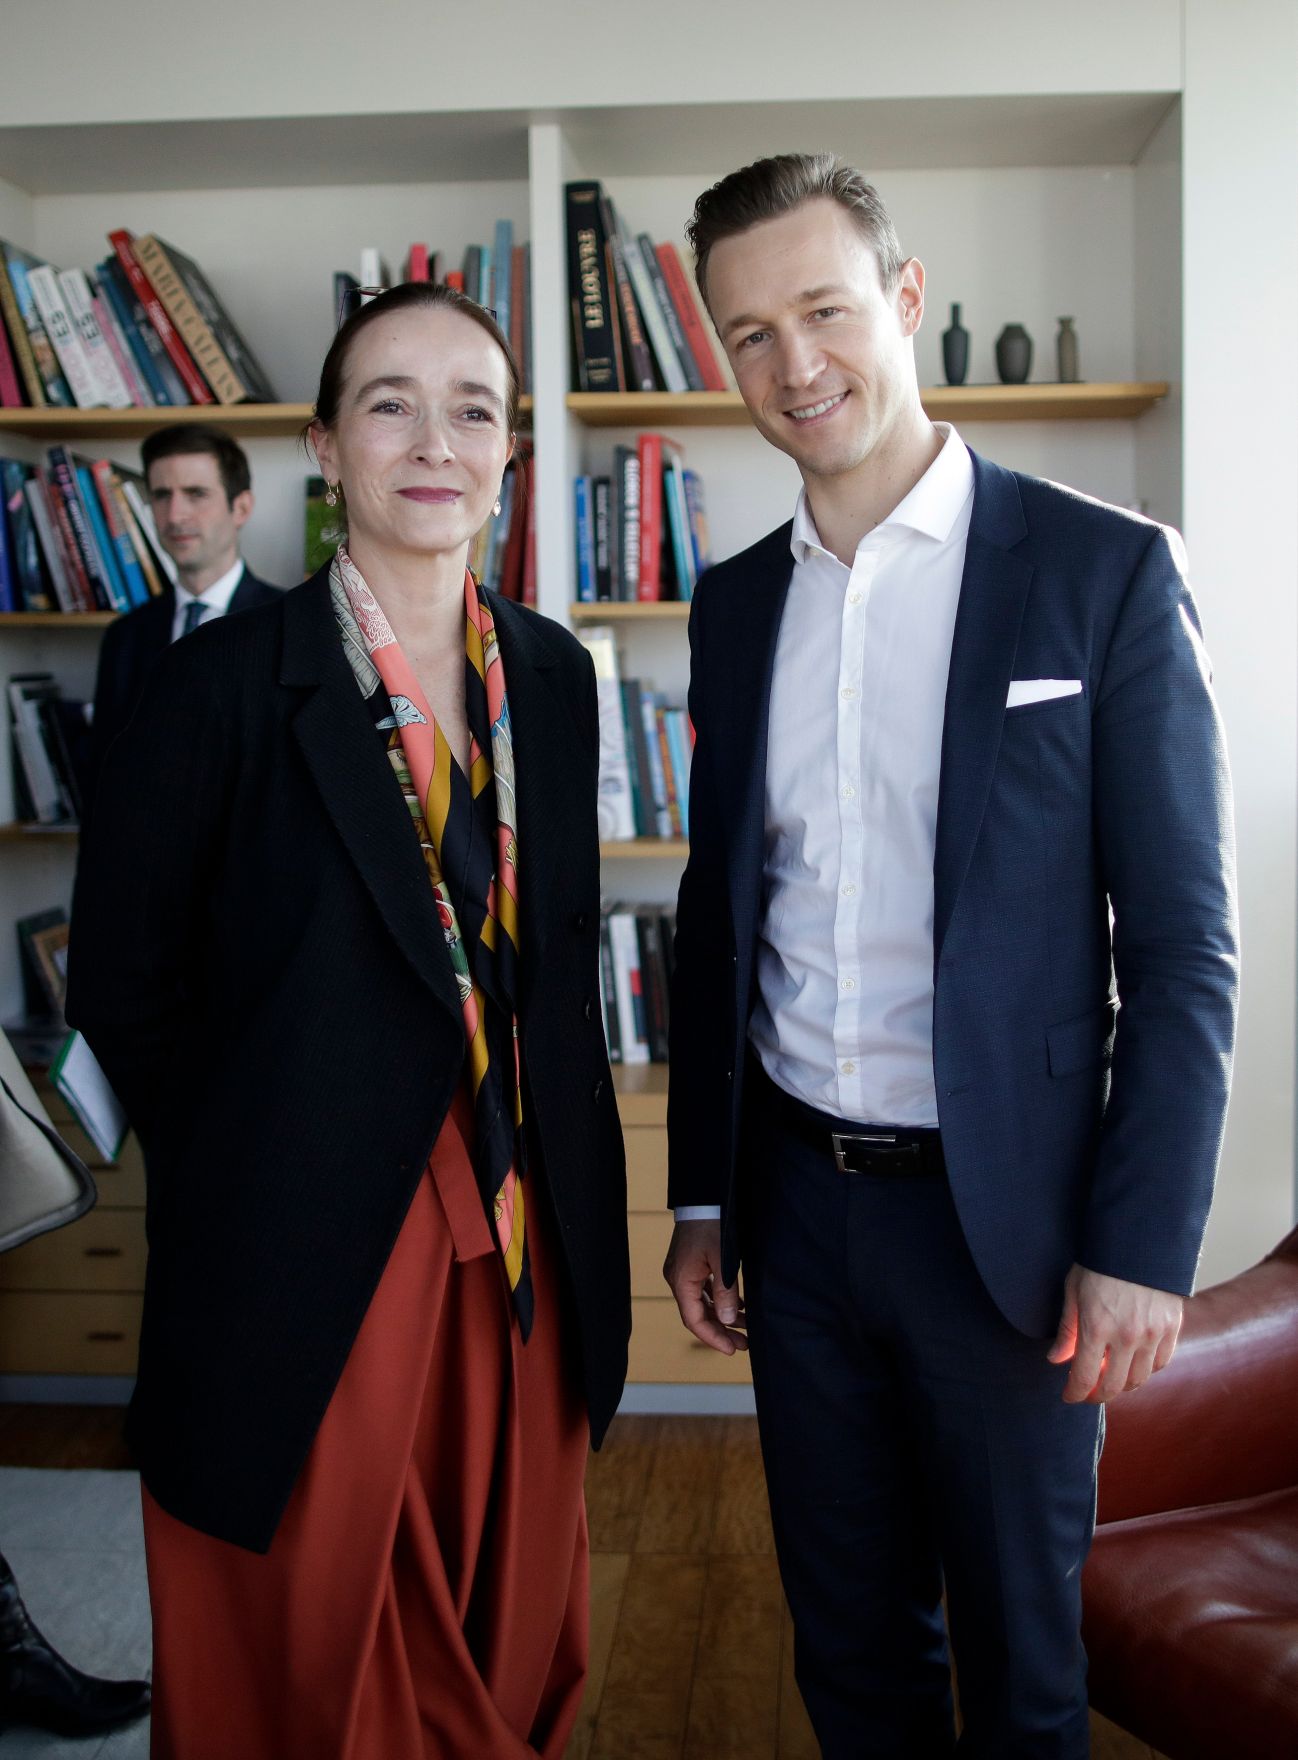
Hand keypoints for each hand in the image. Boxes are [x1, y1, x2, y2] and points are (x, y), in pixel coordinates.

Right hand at [663, 1219, 747, 1355]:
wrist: (703, 1196)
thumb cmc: (712, 1224)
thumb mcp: (723, 1259)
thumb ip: (725, 1291)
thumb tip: (727, 1319)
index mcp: (681, 1280)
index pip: (694, 1320)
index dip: (713, 1338)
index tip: (733, 1349)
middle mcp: (678, 1278)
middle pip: (698, 1314)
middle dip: (721, 1330)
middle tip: (744, 1343)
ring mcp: (683, 1271)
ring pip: (702, 1302)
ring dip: (722, 1315)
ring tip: (746, 1325)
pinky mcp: (690, 1263)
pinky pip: (703, 1289)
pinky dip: (719, 1300)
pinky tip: (738, 1304)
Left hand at [1048, 1262, 1182, 1402]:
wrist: (1138, 1239)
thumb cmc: (1098, 1262)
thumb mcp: (1073, 1291)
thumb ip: (1066, 1330)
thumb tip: (1056, 1360)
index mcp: (1097, 1327)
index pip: (1084, 1378)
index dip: (1075, 1394)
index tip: (1069, 1396)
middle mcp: (1127, 1336)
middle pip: (1114, 1386)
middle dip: (1097, 1395)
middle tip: (1088, 1393)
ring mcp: (1152, 1333)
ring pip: (1139, 1379)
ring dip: (1123, 1386)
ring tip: (1110, 1379)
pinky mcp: (1171, 1327)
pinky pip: (1161, 1363)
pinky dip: (1147, 1370)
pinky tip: (1134, 1364)